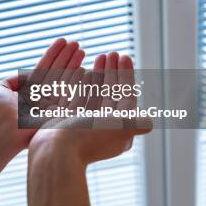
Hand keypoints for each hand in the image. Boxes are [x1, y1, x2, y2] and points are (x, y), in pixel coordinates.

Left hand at [0, 38, 84, 187]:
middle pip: (56, 73)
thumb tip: (23, 75)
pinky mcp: (57, 114)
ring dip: (72, 65)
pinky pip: (69, 94)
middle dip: (66, 58)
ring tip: (81, 50)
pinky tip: (83, 67)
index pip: (44, 69)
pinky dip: (76, 81)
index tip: (63, 41)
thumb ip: (12, 80)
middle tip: (76, 43)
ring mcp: (50, 105)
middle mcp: (41, 97)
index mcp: (29, 92)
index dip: (53, 55)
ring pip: (64, 81)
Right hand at [26, 52, 151, 205]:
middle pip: (112, 93)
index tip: (124, 56)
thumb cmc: (87, 138)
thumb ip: (137, 122)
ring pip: (96, 93)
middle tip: (111, 53)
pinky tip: (83, 70)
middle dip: (113, 72)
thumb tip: (150, 121)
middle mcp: (105, 126)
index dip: (126, 75)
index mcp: (119, 128)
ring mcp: (86, 124)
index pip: (127, 96)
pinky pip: (80, 98)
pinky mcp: (69, 121)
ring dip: (100, 74)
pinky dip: (84, 84)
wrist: (55, 152)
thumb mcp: (120, 128)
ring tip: (99, 56)